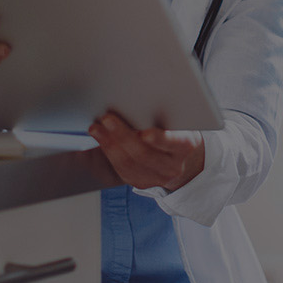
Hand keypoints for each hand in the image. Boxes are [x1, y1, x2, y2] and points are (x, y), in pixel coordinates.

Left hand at [88, 112, 204, 190]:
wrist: (182, 158)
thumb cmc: (177, 130)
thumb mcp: (180, 120)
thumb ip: (165, 114)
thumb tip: (138, 100)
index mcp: (185, 146)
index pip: (174, 143)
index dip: (160, 139)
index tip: (145, 133)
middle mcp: (173, 166)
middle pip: (145, 154)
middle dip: (123, 136)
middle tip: (108, 119)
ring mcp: (157, 178)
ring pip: (129, 164)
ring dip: (109, 144)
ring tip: (97, 128)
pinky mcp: (141, 182)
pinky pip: (121, 169)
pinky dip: (108, 152)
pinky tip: (99, 138)